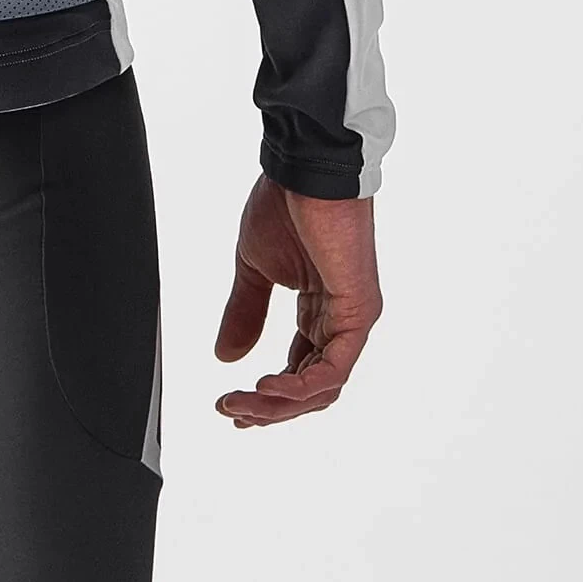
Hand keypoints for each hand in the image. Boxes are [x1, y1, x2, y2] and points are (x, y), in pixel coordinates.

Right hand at [213, 174, 380, 426]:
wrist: (304, 170)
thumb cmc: (285, 205)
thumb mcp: (254, 268)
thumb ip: (245, 312)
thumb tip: (225, 358)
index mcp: (319, 309)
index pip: (299, 370)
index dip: (267, 396)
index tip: (231, 406)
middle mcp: (340, 320)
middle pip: (311, 388)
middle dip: (268, 408)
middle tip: (231, 411)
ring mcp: (352, 319)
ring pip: (322, 386)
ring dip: (279, 404)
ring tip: (241, 404)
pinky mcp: (357, 312)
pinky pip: (333, 368)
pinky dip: (300, 386)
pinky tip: (267, 387)